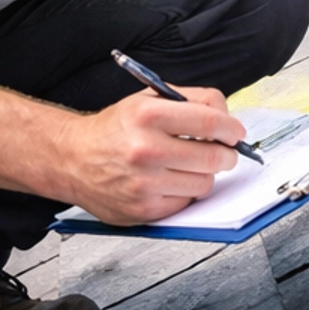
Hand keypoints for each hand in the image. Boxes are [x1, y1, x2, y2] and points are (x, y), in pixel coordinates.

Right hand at [62, 85, 248, 223]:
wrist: (73, 159)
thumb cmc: (113, 129)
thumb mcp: (146, 100)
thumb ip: (190, 100)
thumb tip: (227, 117)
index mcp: (147, 115)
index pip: (209, 121)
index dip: (231, 128)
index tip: (235, 132)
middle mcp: (145, 149)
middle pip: (214, 156)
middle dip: (227, 154)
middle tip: (223, 151)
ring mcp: (145, 183)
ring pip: (205, 183)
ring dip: (205, 174)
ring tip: (188, 165)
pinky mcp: (144, 209)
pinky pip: (187, 202)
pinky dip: (186, 192)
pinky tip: (170, 180)